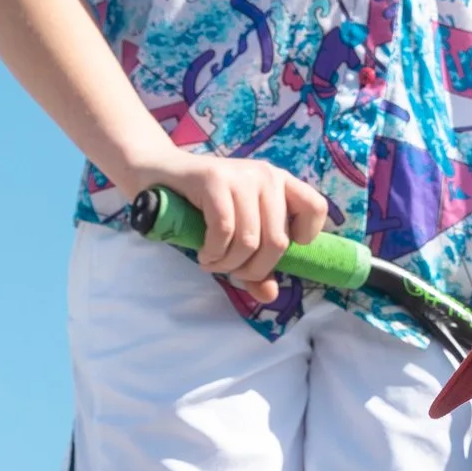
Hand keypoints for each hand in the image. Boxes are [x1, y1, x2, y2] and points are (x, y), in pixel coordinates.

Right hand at [124, 140, 327, 298]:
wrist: (156, 176)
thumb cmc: (201, 208)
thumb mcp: (235, 237)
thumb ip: (256, 265)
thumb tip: (271, 295)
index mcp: (280, 184)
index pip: (316, 208)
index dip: (304, 237)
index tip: (273, 251)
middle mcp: (267, 176)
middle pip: (278, 241)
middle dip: (252, 269)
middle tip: (230, 270)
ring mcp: (241, 175)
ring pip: (251, 241)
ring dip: (228, 265)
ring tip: (212, 263)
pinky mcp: (214, 179)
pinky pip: (225, 231)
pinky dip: (214, 253)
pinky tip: (204, 254)